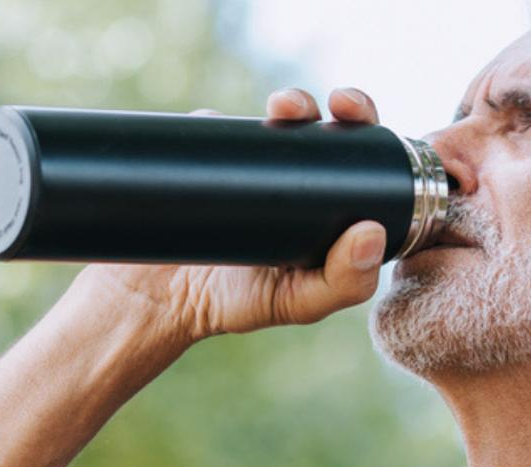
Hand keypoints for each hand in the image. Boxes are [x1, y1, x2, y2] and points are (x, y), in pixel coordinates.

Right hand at [61, 87, 388, 346]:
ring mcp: (257, 158)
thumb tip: (372, 233)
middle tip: (340, 104)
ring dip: (297, 100)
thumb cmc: (235, 302)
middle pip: (337, 127)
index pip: (367, 164)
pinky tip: (242, 110)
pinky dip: (239, 109)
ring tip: (285, 109)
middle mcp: (299, 177)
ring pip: (290, 114)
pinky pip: (230, 121)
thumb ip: (344, 283)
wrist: (155, 293)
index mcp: (331, 209)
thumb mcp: (298, 302)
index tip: (368, 127)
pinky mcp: (213, 149)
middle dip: (346, 104)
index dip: (376, 137)